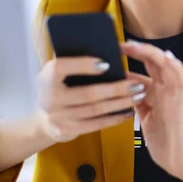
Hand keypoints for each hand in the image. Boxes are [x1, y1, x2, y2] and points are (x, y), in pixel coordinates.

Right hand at [35, 57, 150, 143]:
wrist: (43, 120)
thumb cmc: (57, 88)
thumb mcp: (56, 74)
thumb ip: (72, 64)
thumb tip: (102, 50)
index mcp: (46, 77)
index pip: (62, 68)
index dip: (83, 65)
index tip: (107, 64)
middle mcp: (50, 98)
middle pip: (88, 93)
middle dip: (116, 89)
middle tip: (137, 84)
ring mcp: (59, 117)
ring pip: (96, 110)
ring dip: (121, 103)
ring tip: (138, 96)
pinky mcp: (68, 131)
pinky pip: (96, 124)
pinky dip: (115, 118)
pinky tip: (128, 111)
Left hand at [120, 40, 182, 179]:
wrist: (182, 163)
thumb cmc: (165, 143)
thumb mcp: (146, 118)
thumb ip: (138, 103)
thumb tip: (122, 90)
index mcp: (157, 94)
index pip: (143, 70)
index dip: (130, 59)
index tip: (113, 51)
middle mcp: (166, 91)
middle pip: (153, 63)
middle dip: (136, 51)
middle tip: (119, 42)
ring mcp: (175, 96)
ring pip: (166, 66)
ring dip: (151, 54)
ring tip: (135, 45)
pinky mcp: (182, 104)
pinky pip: (181, 81)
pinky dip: (175, 67)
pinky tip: (167, 57)